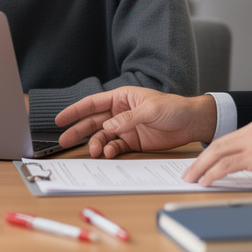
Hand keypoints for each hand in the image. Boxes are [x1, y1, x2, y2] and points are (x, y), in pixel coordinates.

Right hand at [55, 88, 217, 157]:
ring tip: (95, 151)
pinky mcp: (133, 142)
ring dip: (96, 144)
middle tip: (64, 141)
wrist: (191, 123)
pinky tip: (109, 154)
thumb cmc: (174, 107)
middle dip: (78, 131)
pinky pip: (116, 147)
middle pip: (93, 122)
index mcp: (122, 98)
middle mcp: (120, 113)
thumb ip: (128, 119)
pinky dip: (110, 151)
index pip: (93, 103)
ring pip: (103, 137)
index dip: (75, 111)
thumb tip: (108, 127)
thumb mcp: (150, 109)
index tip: (60, 119)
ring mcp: (125, 128)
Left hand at [181, 117, 251, 186]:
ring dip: (201, 168)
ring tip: (192, 179)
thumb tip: (250, 164)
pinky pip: (226, 165)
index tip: (201, 163)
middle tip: (189, 173)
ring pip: (218, 153)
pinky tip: (206, 182)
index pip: (227, 139)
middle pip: (217, 145)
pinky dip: (213, 174)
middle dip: (200, 160)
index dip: (211, 152)